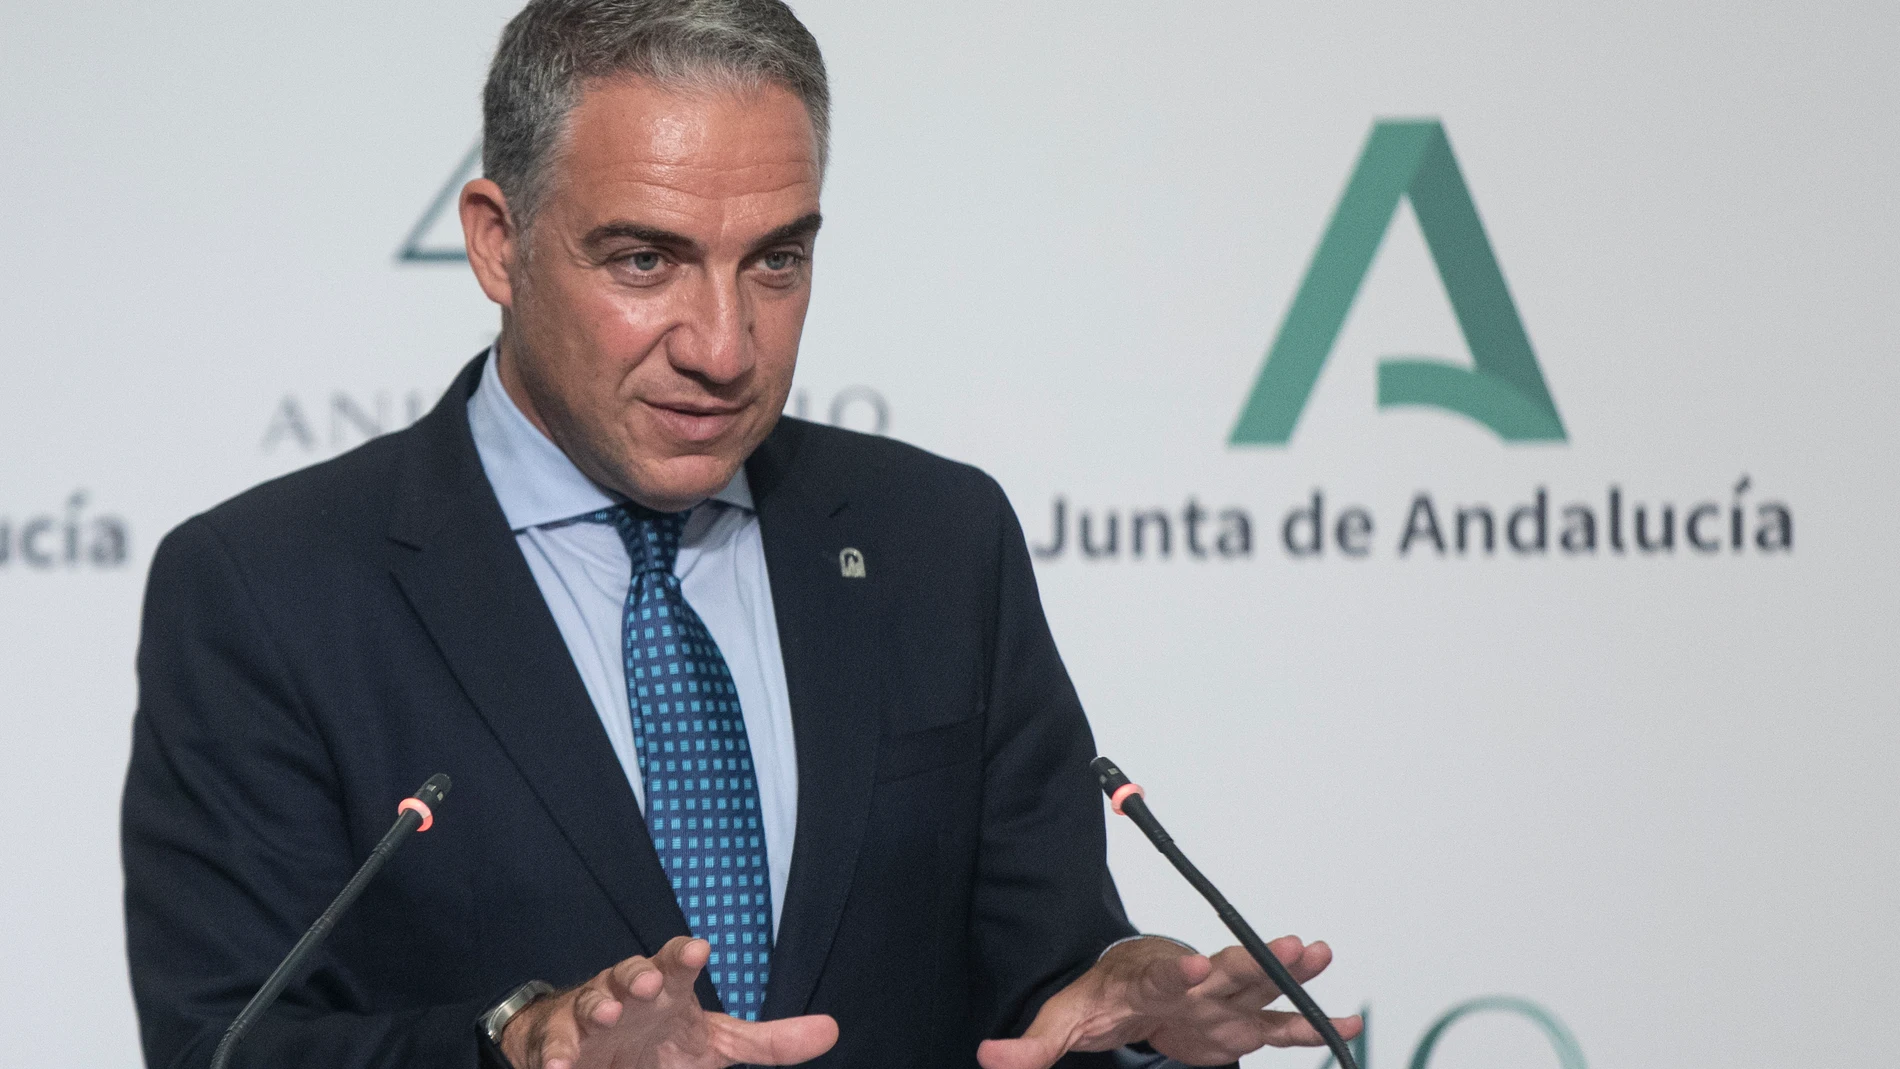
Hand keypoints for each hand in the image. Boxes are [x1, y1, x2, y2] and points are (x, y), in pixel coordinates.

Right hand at [500, 936, 837, 1068]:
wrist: (593, 1056)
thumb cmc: (659, 1042)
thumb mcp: (715, 1045)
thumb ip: (767, 1043)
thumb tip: (833, 1030)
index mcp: (666, 988)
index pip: (676, 962)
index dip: (685, 955)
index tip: (700, 951)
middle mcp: (625, 993)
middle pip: (630, 975)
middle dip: (637, 976)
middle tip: (647, 984)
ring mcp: (587, 1017)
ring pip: (588, 1004)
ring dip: (595, 1009)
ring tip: (604, 1017)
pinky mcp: (557, 1046)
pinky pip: (553, 1049)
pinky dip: (555, 1057)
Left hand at [976, 935, 1361, 1068]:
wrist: (1125, 987)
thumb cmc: (1098, 999)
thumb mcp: (1060, 1023)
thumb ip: (1031, 1046)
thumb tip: (990, 1056)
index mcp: (1146, 977)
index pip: (1161, 974)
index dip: (1176, 972)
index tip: (1193, 967)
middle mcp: (1190, 980)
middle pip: (1225, 968)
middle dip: (1257, 958)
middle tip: (1294, 945)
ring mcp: (1219, 999)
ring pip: (1259, 985)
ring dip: (1291, 976)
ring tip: (1322, 957)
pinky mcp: (1238, 1021)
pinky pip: (1278, 1024)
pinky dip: (1310, 1024)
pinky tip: (1348, 1023)